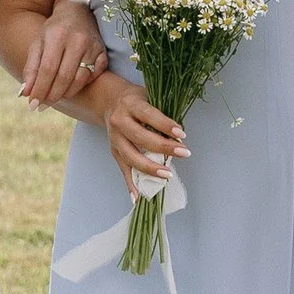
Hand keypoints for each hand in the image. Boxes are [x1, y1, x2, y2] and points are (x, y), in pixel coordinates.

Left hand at [19, 0, 108, 107]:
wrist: (77, 12)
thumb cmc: (53, 30)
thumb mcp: (37, 44)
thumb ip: (31, 68)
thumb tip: (25, 94)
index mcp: (57, 36)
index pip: (48, 69)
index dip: (40, 89)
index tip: (32, 104)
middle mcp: (77, 40)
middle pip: (64, 77)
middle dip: (52, 95)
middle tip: (42, 106)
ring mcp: (93, 46)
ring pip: (80, 79)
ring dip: (66, 93)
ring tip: (55, 97)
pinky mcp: (104, 53)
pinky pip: (94, 77)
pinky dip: (82, 85)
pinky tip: (71, 87)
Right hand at [95, 72, 184, 194]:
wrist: (109, 101)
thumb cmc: (136, 100)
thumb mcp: (148, 96)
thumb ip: (161, 113)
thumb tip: (180, 135)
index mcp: (131, 104)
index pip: (149, 115)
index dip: (165, 125)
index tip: (182, 135)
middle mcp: (120, 121)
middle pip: (141, 138)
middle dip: (164, 147)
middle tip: (184, 153)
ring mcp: (114, 139)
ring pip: (131, 157)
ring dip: (150, 168)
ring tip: (168, 175)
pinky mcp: (113, 152)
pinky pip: (123, 170)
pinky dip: (130, 185)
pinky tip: (139, 196)